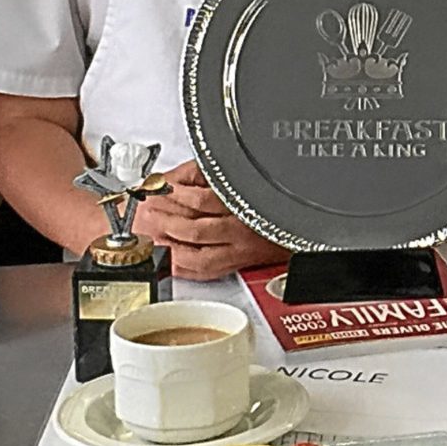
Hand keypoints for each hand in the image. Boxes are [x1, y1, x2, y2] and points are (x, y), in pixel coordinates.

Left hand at [134, 161, 287, 280]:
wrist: (295, 227)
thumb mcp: (242, 177)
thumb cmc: (270, 200)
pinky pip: (204, 272)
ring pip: (197, 258)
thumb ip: (211, 173)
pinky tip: (169, 258)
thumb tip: (178, 175)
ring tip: (155, 236)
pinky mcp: (235, 265)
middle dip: (167, 222)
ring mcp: (237, 252)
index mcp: (243, 204)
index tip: (162, 187)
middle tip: (151, 212)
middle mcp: (240, 232)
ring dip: (171, 248)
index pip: (202, 200)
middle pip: (196, 231)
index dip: (177, 194)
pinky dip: (182, 268)